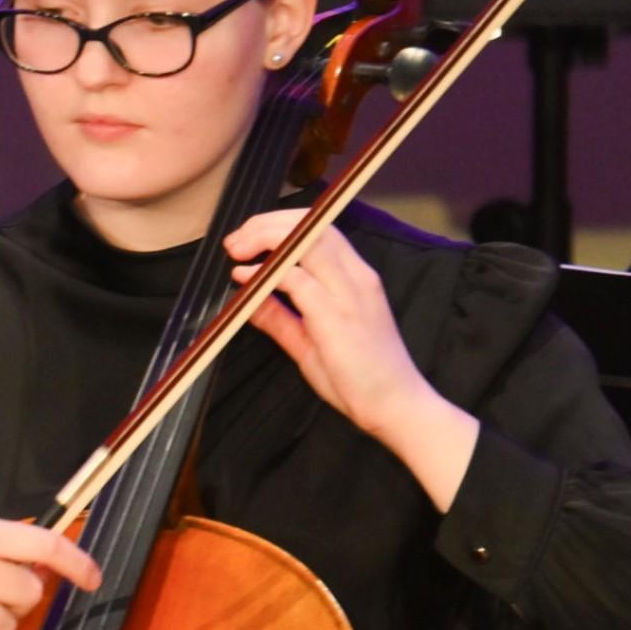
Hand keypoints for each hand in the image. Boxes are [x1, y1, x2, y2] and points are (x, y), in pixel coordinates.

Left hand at [225, 210, 479, 508]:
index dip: (282, 224)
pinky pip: (298, 280)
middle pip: (314, 226)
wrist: (395, 406)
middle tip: (235, 240)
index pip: (322, 229)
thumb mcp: (309, 342)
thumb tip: (248, 299)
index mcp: (356, 278)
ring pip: (308, 242)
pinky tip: (244, 278)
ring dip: (266, 239)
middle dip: (268, 224)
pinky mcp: (337, 315)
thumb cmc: (360, 377)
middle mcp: (357, 278)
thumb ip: (280, 318)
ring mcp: (349, 294)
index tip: (249, 236)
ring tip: (237, 251)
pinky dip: (268, 274)